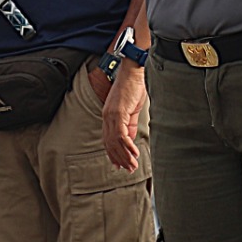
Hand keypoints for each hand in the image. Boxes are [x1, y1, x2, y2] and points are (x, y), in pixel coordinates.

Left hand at [101, 59, 146, 174]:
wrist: (133, 71)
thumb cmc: (133, 87)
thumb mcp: (131, 110)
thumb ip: (129, 125)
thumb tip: (130, 139)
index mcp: (108, 116)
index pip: (108, 140)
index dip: (113, 153)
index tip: (119, 165)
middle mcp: (107, 117)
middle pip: (110, 144)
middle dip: (119, 158)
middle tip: (128, 169)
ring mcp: (111, 115)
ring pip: (115, 142)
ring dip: (124, 156)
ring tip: (133, 166)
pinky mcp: (118, 112)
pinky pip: (121, 134)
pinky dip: (128, 146)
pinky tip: (134, 153)